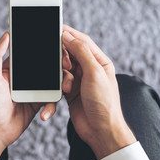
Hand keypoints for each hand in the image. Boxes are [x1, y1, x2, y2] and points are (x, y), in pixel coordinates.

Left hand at [0, 31, 71, 158]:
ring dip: (61, 83)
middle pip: (46, 65)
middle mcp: (24, 77)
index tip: (56, 43)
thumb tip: (7, 35)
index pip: (30, 52)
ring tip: (65, 87)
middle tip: (67, 64)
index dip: (44, 46)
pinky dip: (51, 106)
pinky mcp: (38, 103)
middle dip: (58, 63)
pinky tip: (45, 112)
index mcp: (12, 67)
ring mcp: (32, 90)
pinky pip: (51, 99)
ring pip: (52, 81)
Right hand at [62, 25, 135, 159]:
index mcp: (100, 62)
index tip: (56, 28)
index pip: (83, 42)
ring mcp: (80, 81)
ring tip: (68, 87)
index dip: (70, 34)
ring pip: (63, 69)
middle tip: (60, 63)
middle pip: (71, 54)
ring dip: (62, 77)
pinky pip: (60, 84)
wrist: (101, 131)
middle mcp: (90, 70)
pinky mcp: (71, 93)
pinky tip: (63, 93)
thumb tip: (68, 36)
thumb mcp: (94, 73)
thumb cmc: (104, 103)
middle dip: (63, 58)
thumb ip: (81, 52)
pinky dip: (58, 88)